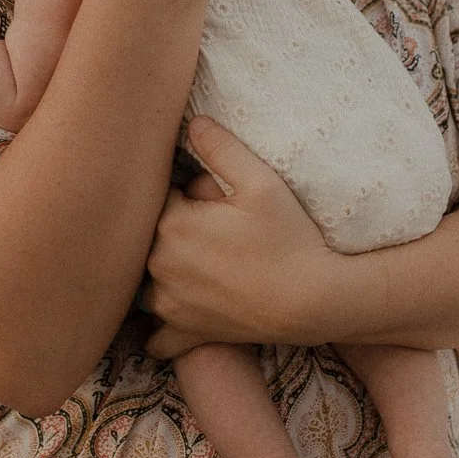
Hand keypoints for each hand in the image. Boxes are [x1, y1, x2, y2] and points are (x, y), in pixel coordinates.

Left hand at [143, 117, 331, 358]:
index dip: (182, 192)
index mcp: (171, 224)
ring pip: (144, 281)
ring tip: (201, 264)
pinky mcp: (183, 333)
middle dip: (173, 228)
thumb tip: (191, 121)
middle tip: (213, 229)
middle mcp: (158, 266)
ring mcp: (168, 305)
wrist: (314, 301)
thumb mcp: (261, 181)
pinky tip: (178, 312)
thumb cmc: (290, 238)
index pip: (156, 194)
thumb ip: (220, 146)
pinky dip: (161, 327)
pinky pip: (155, 336)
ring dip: (161, 272)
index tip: (206, 196)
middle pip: (150, 235)